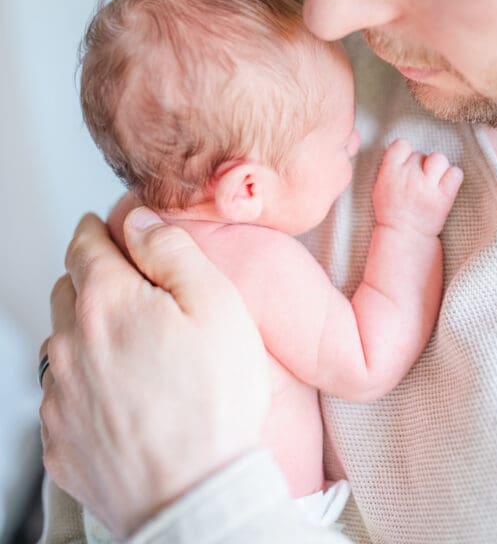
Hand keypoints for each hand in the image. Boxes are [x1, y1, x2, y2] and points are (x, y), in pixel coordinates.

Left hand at [40, 208, 269, 538]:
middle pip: (67, 289)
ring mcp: (59, 397)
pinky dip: (82, 384)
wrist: (197, 497)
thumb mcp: (217, 303)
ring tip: (127, 345)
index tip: (113, 230)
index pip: (85, 243)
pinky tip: (118, 395)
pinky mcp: (59, 441)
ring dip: (84, 331)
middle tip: (128, 286)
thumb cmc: (214, 401)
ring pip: (60, 342)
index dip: (100, 230)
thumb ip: (171, 250)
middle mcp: (69, 344)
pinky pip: (61, 396)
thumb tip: (139, 220)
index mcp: (107, 301)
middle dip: (92, 277)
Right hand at [373, 138, 462, 236]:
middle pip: (421, 154)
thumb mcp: (381, 185)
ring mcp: (427, 186)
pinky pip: (456, 173)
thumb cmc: (392, 210)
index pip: (401, 144)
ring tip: (433, 181)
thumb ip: (391, 166)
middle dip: (422, 165)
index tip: (406, 165)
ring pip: (439, 159)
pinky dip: (453, 178)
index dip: (406, 153)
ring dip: (438, 168)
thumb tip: (406, 151)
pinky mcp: (444, 196)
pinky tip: (446, 187)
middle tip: (419, 181)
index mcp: (390, 171)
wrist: (405, 236)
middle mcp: (409, 175)